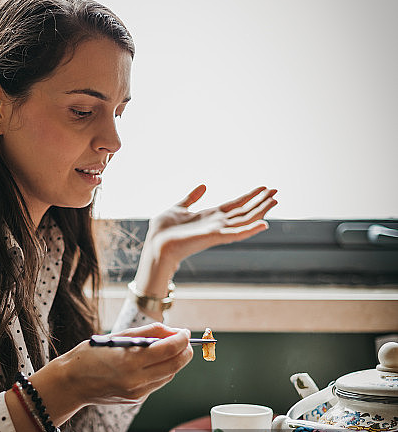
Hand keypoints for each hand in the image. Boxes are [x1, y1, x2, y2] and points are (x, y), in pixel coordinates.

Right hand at [7, 324, 191, 431]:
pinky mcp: (136, 400)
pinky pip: (157, 383)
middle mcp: (137, 380)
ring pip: (169, 375)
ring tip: (166, 348)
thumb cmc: (90, 355)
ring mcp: (138, 393)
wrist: (71, 383)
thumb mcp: (118, 337)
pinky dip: (161, 371)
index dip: (182, 338)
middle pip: (176, 365)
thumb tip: (172, 332)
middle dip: (185, 350)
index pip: (170, 349)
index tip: (184, 332)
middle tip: (183, 340)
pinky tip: (151, 363)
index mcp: (130, 361)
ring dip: (174, 361)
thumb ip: (147, 333)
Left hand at [146, 184, 276, 268]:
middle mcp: (217, 224)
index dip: (250, 196)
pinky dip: (250, 230)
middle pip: (244, 211)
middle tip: (276, 191)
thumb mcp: (178, 207)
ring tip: (275, 200)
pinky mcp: (214, 238)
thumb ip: (191, 197)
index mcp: (210, 216)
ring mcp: (217, 231)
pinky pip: (236, 234)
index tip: (264, 187)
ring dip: (260, 211)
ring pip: (244, 220)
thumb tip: (204, 185)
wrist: (155, 245)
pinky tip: (264, 224)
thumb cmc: (163, 231)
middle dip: (260, 201)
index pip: (235, 205)